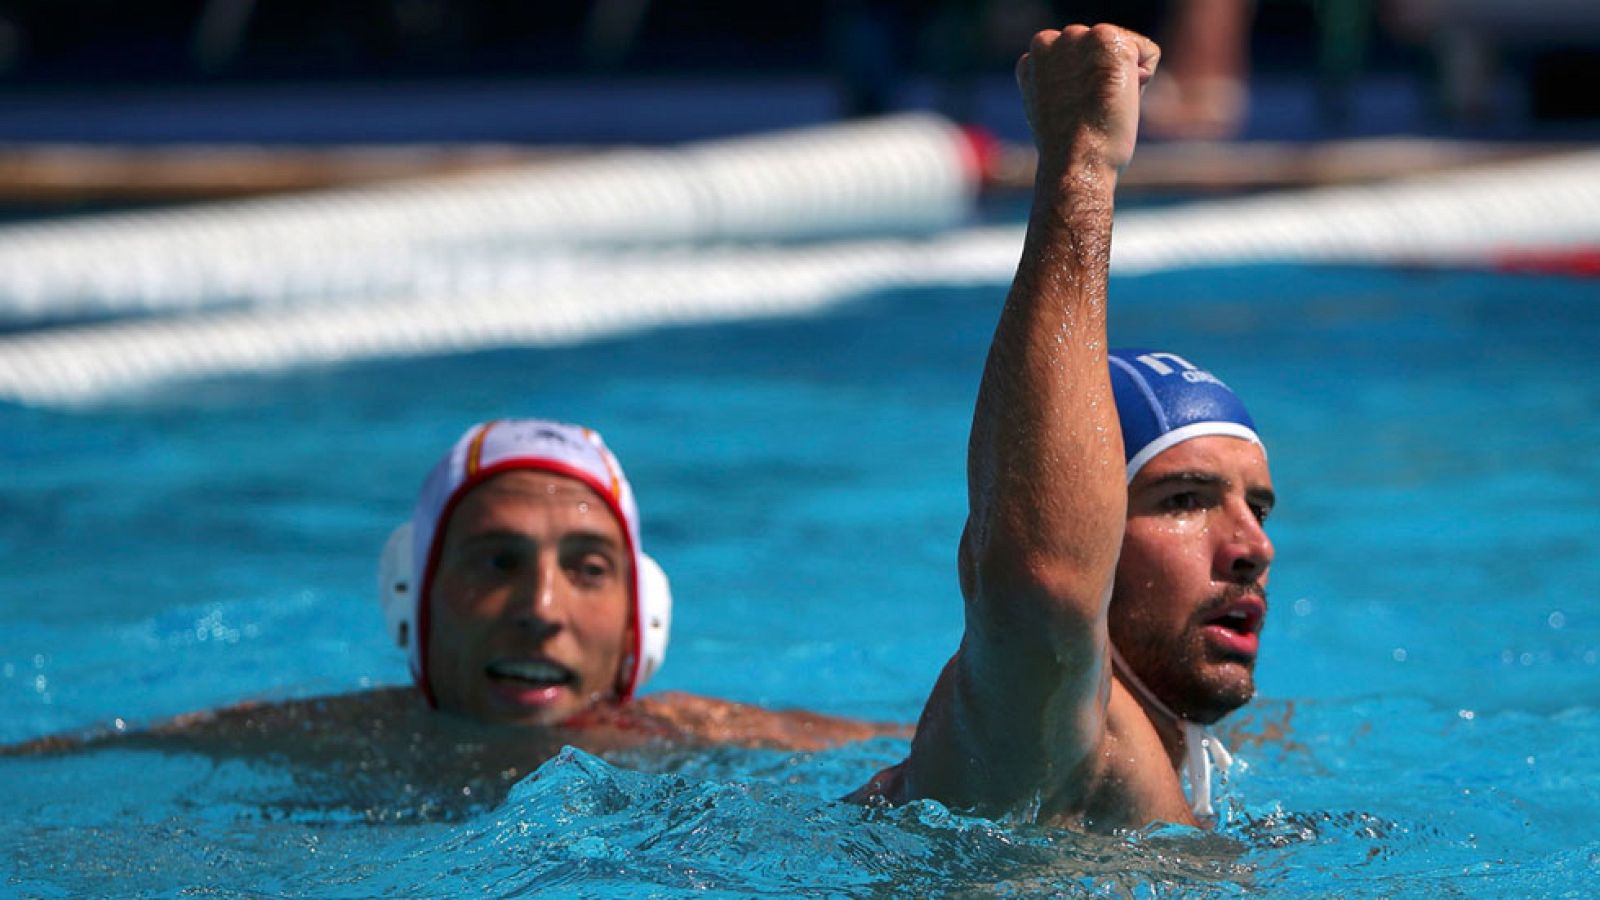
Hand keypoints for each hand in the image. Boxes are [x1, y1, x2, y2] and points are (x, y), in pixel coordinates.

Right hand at [1015, 24, 1159, 174]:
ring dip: (1124, 77)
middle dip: (1105, 76)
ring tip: (1103, 105)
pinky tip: (1120, 98)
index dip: (1087, 87)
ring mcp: (1079, 38)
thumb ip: (1064, 79)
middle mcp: (1051, 40)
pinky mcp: (1108, 40)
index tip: (1075, 111)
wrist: (1076, 161)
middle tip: (1090, 111)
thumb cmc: (1069, 148)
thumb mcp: (1055, 107)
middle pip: (1101, 49)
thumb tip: (1093, 75)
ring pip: (1125, 48)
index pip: (1080, 57)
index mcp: (1034, 57)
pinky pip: (1148, 52)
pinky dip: (1145, 79)